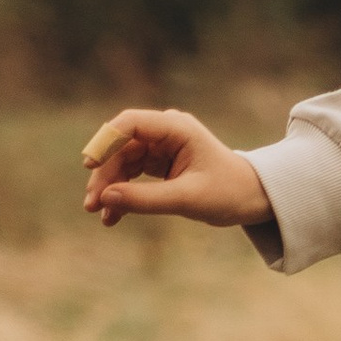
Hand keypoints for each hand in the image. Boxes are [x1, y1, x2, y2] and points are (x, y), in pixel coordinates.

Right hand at [81, 107, 273, 228]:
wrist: (251, 198)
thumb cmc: (229, 192)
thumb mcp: (187, 199)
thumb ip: (146, 199)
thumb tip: (106, 198)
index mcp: (177, 128)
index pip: (130, 124)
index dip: (106, 141)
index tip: (89, 164)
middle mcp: (166, 133)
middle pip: (121, 147)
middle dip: (105, 174)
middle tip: (92, 204)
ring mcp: (161, 148)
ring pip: (122, 163)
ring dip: (109, 187)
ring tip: (100, 214)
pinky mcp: (159, 164)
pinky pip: (131, 176)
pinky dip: (122, 194)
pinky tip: (112, 217)